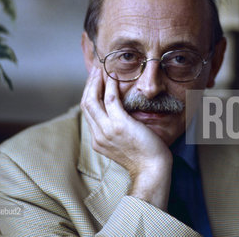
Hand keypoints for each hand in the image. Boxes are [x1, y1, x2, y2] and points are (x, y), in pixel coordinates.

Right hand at [80, 67, 172, 209]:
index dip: (89, 94)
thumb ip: (116, 131)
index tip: (94, 82)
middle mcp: (98, 135)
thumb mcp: (123, 144)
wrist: (152, 169)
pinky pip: (111, 99)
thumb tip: (118, 115)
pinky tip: (114, 77)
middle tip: (95, 70)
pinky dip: (111, 86)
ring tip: (101, 69)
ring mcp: (107, 130)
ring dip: (97, 81)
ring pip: (93, 99)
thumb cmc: (144, 157)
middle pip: (86, 104)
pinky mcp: (119, 125)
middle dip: (89, 84)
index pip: (88, 113)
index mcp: (98, 140)